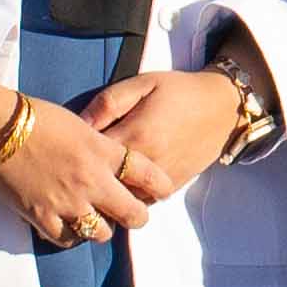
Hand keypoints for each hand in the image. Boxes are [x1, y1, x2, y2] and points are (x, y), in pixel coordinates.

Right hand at [0, 90, 152, 253]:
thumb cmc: (35, 117)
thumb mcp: (79, 123)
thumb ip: (100, 145)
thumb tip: (113, 158)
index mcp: (103, 152)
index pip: (149, 175)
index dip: (161, 186)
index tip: (162, 190)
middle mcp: (91, 180)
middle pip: (134, 215)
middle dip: (137, 216)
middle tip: (131, 214)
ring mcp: (67, 202)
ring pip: (102, 233)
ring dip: (102, 228)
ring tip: (95, 219)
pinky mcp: (41, 216)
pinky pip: (67, 239)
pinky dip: (71, 235)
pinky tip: (69, 226)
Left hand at [81, 68, 247, 201]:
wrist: (223, 107)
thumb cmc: (179, 91)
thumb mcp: (142, 84)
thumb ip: (109, 102)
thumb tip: (79, 123)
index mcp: (136, 135)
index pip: (92, 157)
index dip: (74, 157)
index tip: (63, 154)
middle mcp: (149, 163)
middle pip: (105, 186)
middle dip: (86, 184)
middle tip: (71, 177)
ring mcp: (162, 179)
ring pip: (125, 201)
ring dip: (108, 196)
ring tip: (91, 188)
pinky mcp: (174, 186)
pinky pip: (144, 202)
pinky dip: (129, 199)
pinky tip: (119, 190)